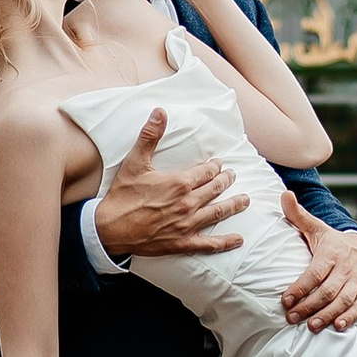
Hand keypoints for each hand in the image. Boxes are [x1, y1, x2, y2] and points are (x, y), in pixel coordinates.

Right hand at [92, 105, 245, 260]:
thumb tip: (160, 111)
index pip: (206, 172)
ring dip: (234, 205)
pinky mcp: (182, 242)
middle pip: (215, 189)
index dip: (215, 166)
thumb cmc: (122, 195)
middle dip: (226, 180)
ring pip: (218, 212)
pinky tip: (238, 239)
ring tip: (246, 200)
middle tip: (233, 175)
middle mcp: (188, 203)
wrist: (110, 228)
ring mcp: (187, 224)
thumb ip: (150, 136)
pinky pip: (209, 244)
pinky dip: (226, 242)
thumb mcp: (135, 162)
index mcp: (179, 183)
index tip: (219, 163)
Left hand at [278, 195, 356, 333]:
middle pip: (328, 290)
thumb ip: (299, 215)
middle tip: (292, 317)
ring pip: (343, 300)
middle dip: (309, 306)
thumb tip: (285, 194)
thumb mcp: (317, 228)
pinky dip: (350, 317)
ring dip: (327, 315)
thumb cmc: (334, 242)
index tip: (285, 300)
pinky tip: (338, 326)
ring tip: (311, 326)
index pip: (316, 272)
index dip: (301, 287)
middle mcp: (346, 267)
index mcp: (332, 252)